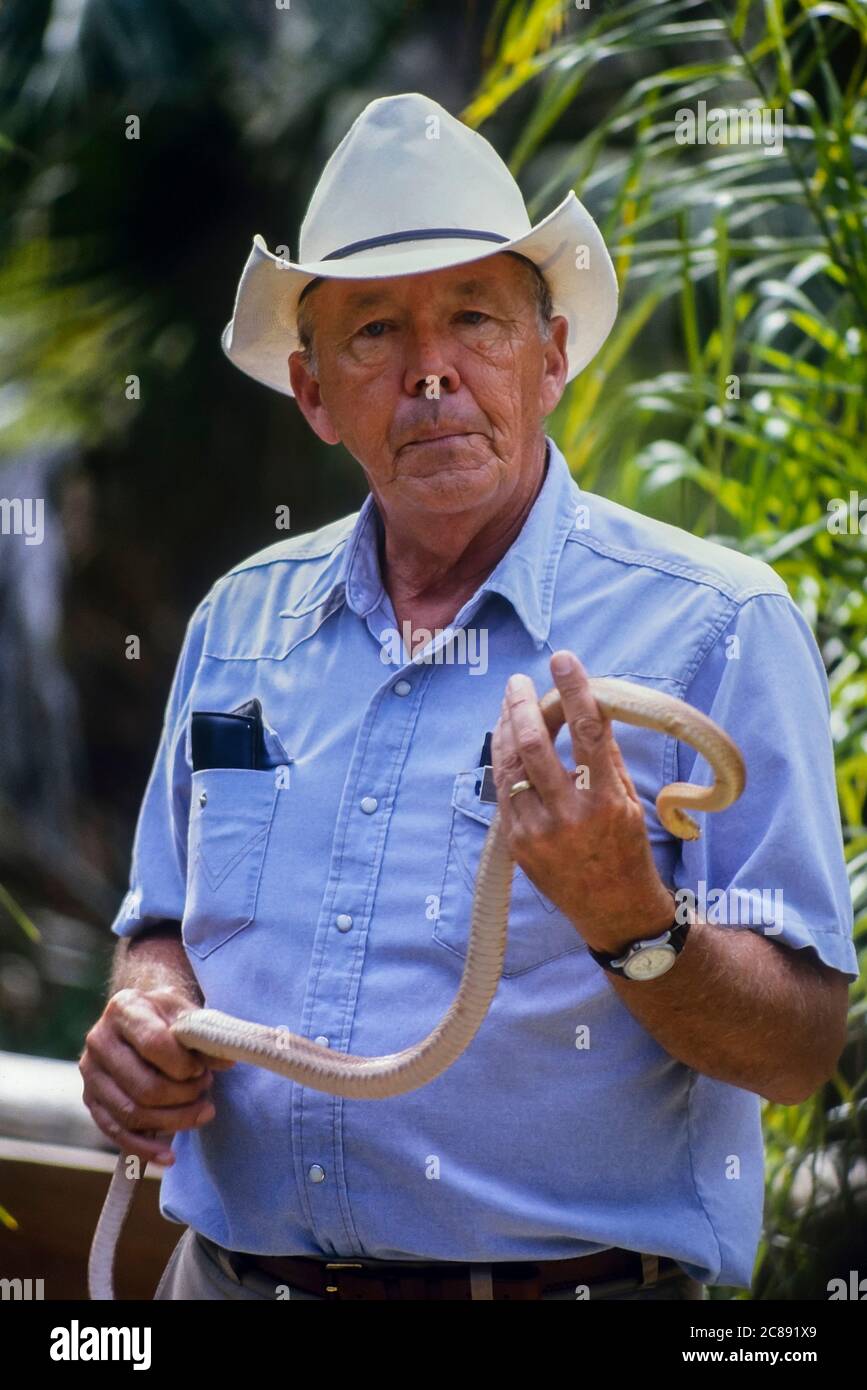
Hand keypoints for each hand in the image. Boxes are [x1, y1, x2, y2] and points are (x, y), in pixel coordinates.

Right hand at [79, 985, 234, 1166]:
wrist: (142, 1016)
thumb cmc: (168, 1016)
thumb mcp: (188, 1015)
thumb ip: (206, 1037)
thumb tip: (227, 1062)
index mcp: (124, 1009)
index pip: (155, 1044)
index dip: (185, 1065)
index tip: (204, 1069)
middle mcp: (99, 1040)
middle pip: (144, 1086)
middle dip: (183, 1096)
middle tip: (206, 1090)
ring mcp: (91, 1072)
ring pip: (132, 1113)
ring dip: (173, 1121)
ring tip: (201, 1111)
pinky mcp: (91, 1099)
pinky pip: (116, 1133)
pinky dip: (144, 1149)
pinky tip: (169, 1157)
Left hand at [490, 650, 674, 953]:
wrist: (613, 910)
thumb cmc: (627, 850)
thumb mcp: (629, 801)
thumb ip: (607, 757)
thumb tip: (589, 709)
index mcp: (606, 800)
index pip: (588, 732)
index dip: (574, 690)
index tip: (564, 659)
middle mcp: (570, 815)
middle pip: (535, 745)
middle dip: (523, 705)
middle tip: (519, 682)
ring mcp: (538, 831)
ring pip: (510, 766)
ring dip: (506, 728)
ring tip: (508, 704)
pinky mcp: (518, 844)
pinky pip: (503, 791)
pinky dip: (502, 760)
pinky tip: (504, 739)